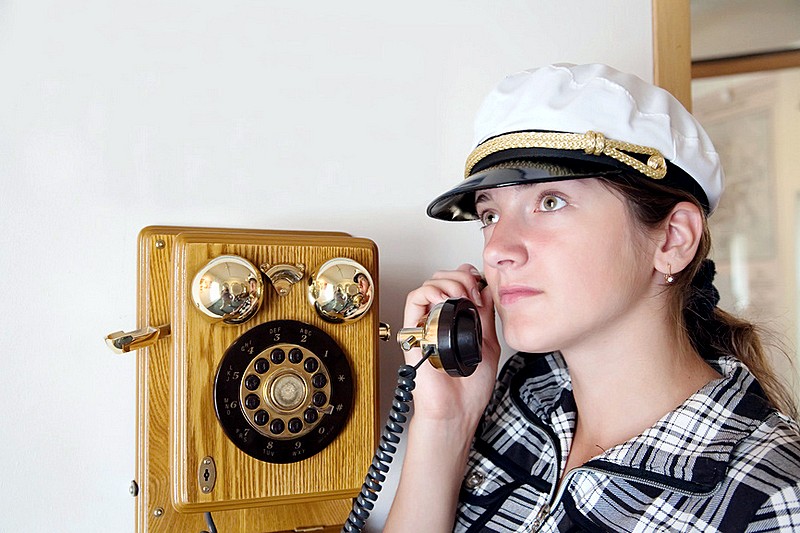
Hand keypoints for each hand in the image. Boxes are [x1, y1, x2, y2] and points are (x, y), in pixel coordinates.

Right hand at [402, 264, 500, 432]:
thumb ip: (485, 317)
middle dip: (460, 276)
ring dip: (449, 282)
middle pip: (442, 278)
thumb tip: (487, 290)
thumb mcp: (487, 344)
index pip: (455, 283)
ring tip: (462, 297)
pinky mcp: (413, 331)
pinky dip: (429, 291)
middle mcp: (438, 320)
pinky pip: (413, 300)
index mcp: (455, 321)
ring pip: (429, 283)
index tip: (482, 283)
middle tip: (473, 292)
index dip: (467, 275)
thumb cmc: (468, 389)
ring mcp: (425, 324)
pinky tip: (444, 300)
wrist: (456, 410)